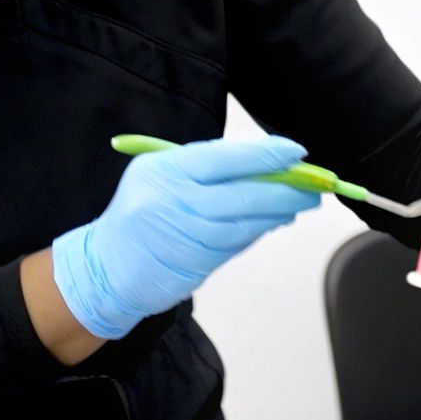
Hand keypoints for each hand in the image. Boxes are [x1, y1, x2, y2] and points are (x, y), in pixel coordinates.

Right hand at [52, 136, 318, 339]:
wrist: (106, 267)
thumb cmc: (140, 212)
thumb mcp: (158, 173)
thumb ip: (204, 166)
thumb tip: (263, 162)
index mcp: (167, 169)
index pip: (227, 158)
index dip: (266, 155)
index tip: (296, 152)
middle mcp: (176, 201)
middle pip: (245, 193)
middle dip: (286, 189)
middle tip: (314, 184)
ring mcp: (187, 236)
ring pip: (247, 222)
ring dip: (279, 212)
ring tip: (301, 202)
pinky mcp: (196, 264)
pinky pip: (238, 243)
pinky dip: (260, 231)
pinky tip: (274, 221)